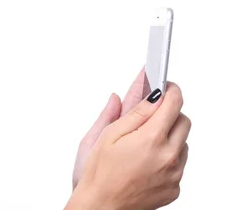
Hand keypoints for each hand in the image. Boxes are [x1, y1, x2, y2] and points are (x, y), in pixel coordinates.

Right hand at [74, 82, 190, 209]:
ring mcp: (174, 174)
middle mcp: (168, 156)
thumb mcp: (109, 135)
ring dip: (168, 136)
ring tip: (143, 143)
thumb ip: (133, 113)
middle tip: (150, 115)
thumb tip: (149, 96)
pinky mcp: (174, 187)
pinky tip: (145, 161)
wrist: (101, 206)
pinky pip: (179, 164)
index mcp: (151, 139)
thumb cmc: (99, 173)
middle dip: (169, 113)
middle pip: (184, 121)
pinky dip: (167, 157)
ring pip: (182, 143)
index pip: (173, 103)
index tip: (165, 86)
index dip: (170, 90)